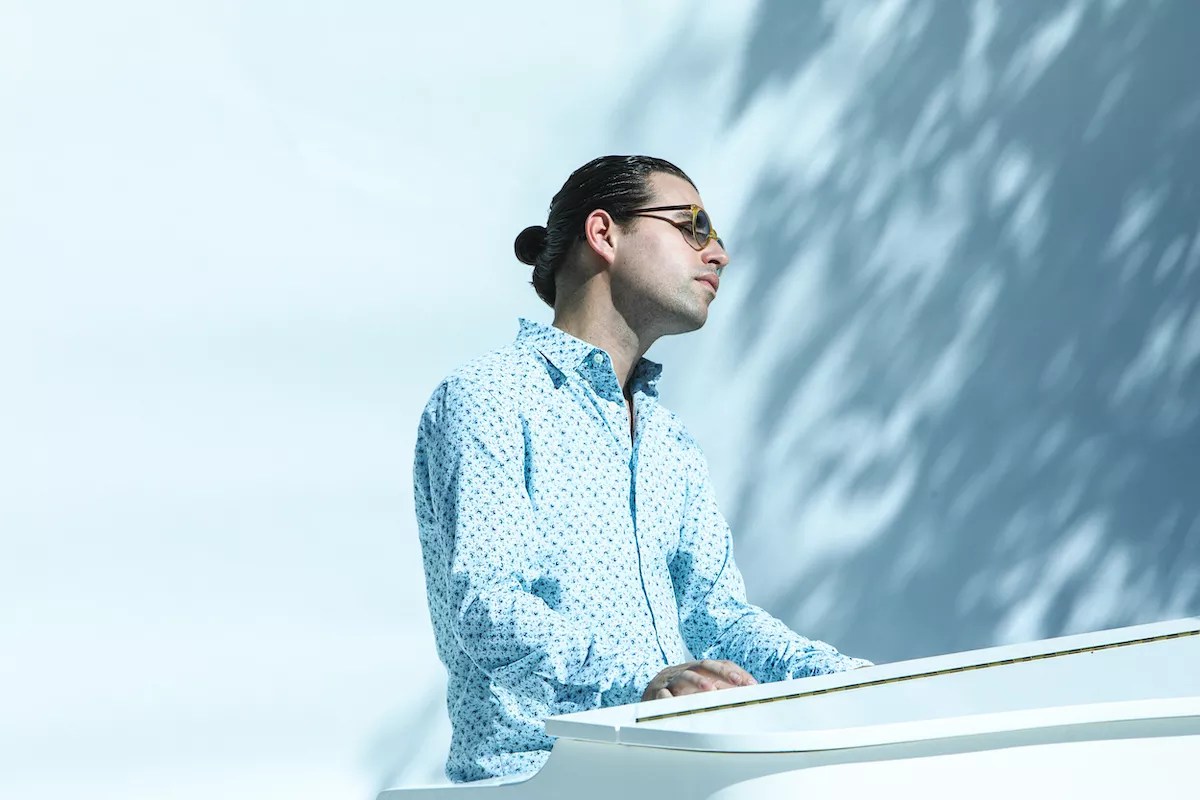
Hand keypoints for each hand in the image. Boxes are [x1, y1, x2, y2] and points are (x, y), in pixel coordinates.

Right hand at [641, 659, 757, 700]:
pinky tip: (677, 703)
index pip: (719, 664)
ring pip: (684, 676)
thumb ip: (721, 689)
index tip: (752, 684)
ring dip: (698, 682)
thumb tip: (747, 695)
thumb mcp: (700, 688)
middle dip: (722, 672)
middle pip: (704, 665)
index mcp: (697, 668)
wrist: (650, 693)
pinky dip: (669, 699)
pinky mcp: (656, 692)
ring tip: (710, 689)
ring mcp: (670, 680)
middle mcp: (685, 670)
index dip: (735, 672)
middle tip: (738, 682)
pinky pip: (663, 694)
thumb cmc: (680, 691)